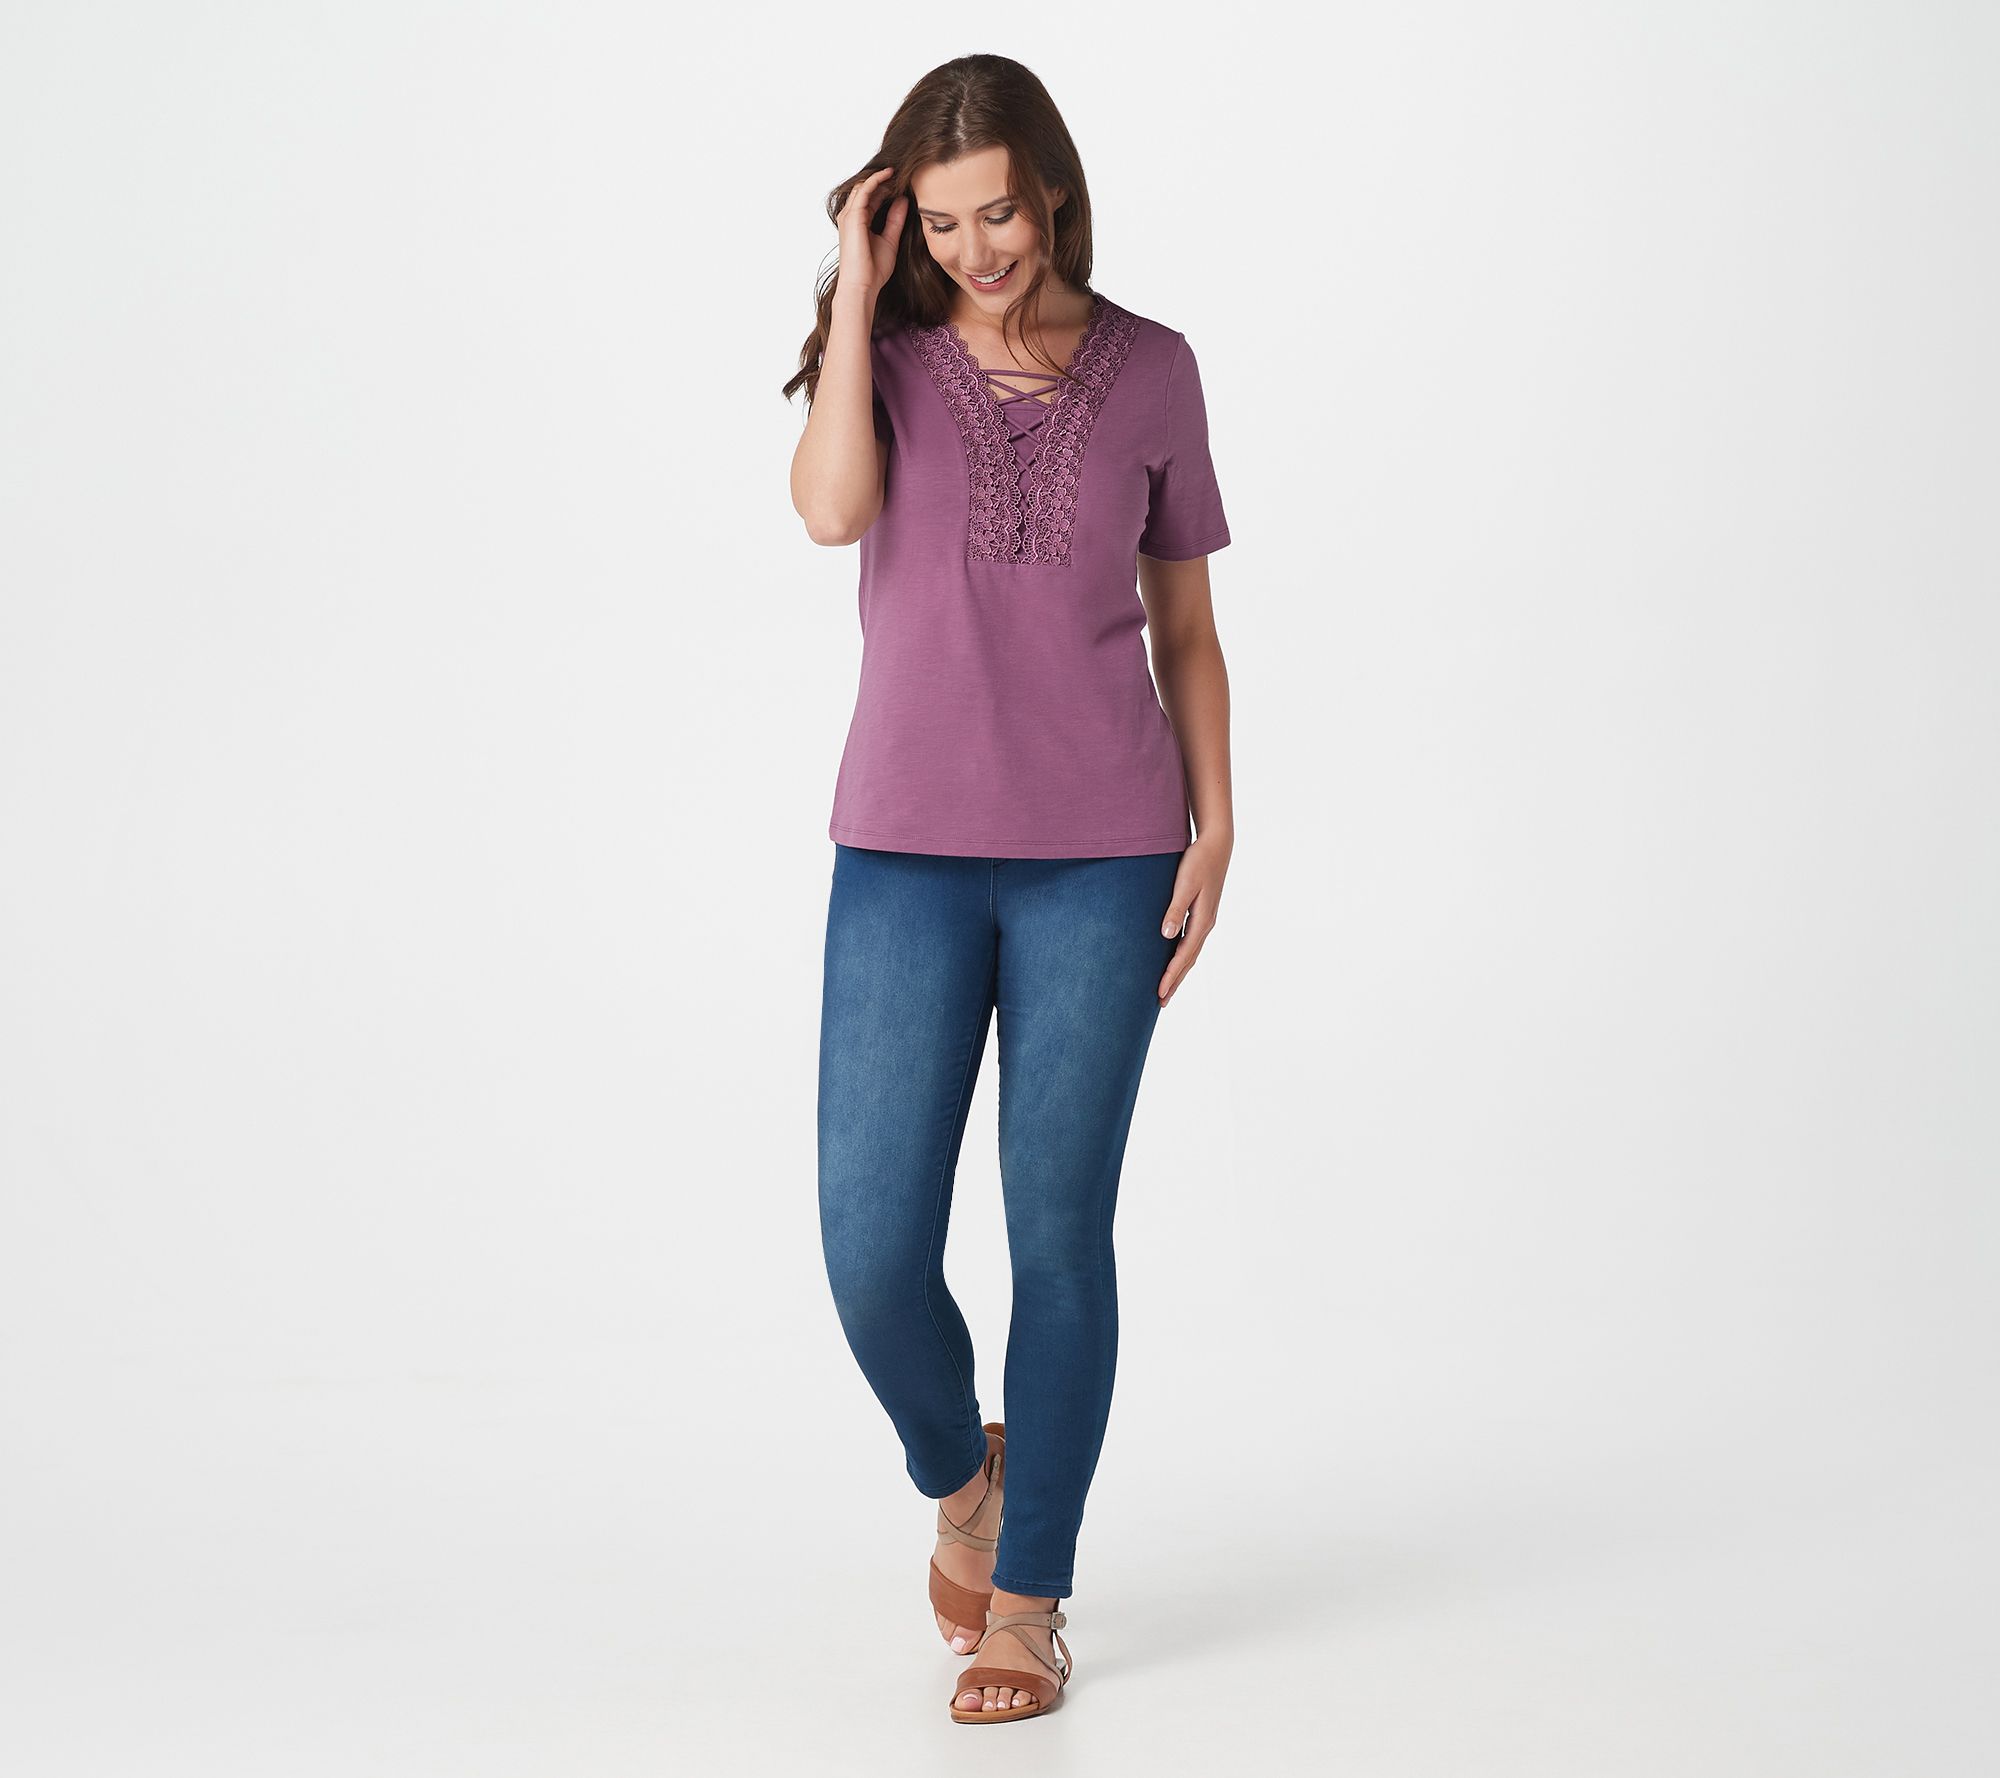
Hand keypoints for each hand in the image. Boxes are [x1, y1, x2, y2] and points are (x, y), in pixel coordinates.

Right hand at [836, 165, 906, 302]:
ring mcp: (849, 215)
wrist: (862, 286)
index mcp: (858, 222)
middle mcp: (851, 216)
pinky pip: (864, 190)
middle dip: (882, 179)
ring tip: (896, 171)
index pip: (870, 197)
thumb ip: (896, 220)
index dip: (885, 187)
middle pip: (865, 188)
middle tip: (901, 172)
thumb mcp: (890, 241)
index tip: (902, 182)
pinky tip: (889, 176)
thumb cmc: (873, 270)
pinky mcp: (852, 217)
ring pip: (863, 186)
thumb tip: (903, 200)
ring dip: (880, 177)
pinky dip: (876, 180)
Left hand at [1156, 831, 1230, 1006]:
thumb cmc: (1198, 861)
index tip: (1159, 994)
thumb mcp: (1185, 884)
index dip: (1170, 976)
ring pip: (1190, 953)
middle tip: (1161, 1002)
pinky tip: (1174, 960)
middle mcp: (1205, 924)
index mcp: (1202, 921)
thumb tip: (1167, 936)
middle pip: (1189, 961)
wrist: (1216, 845)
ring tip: (1167, 988)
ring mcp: (1205, 920)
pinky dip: (1182, 957)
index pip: (1183, 956)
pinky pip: (1191, 943)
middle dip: (1175, 982)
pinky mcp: (1201, 914)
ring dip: (1179, 972)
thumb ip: (1175, 909)